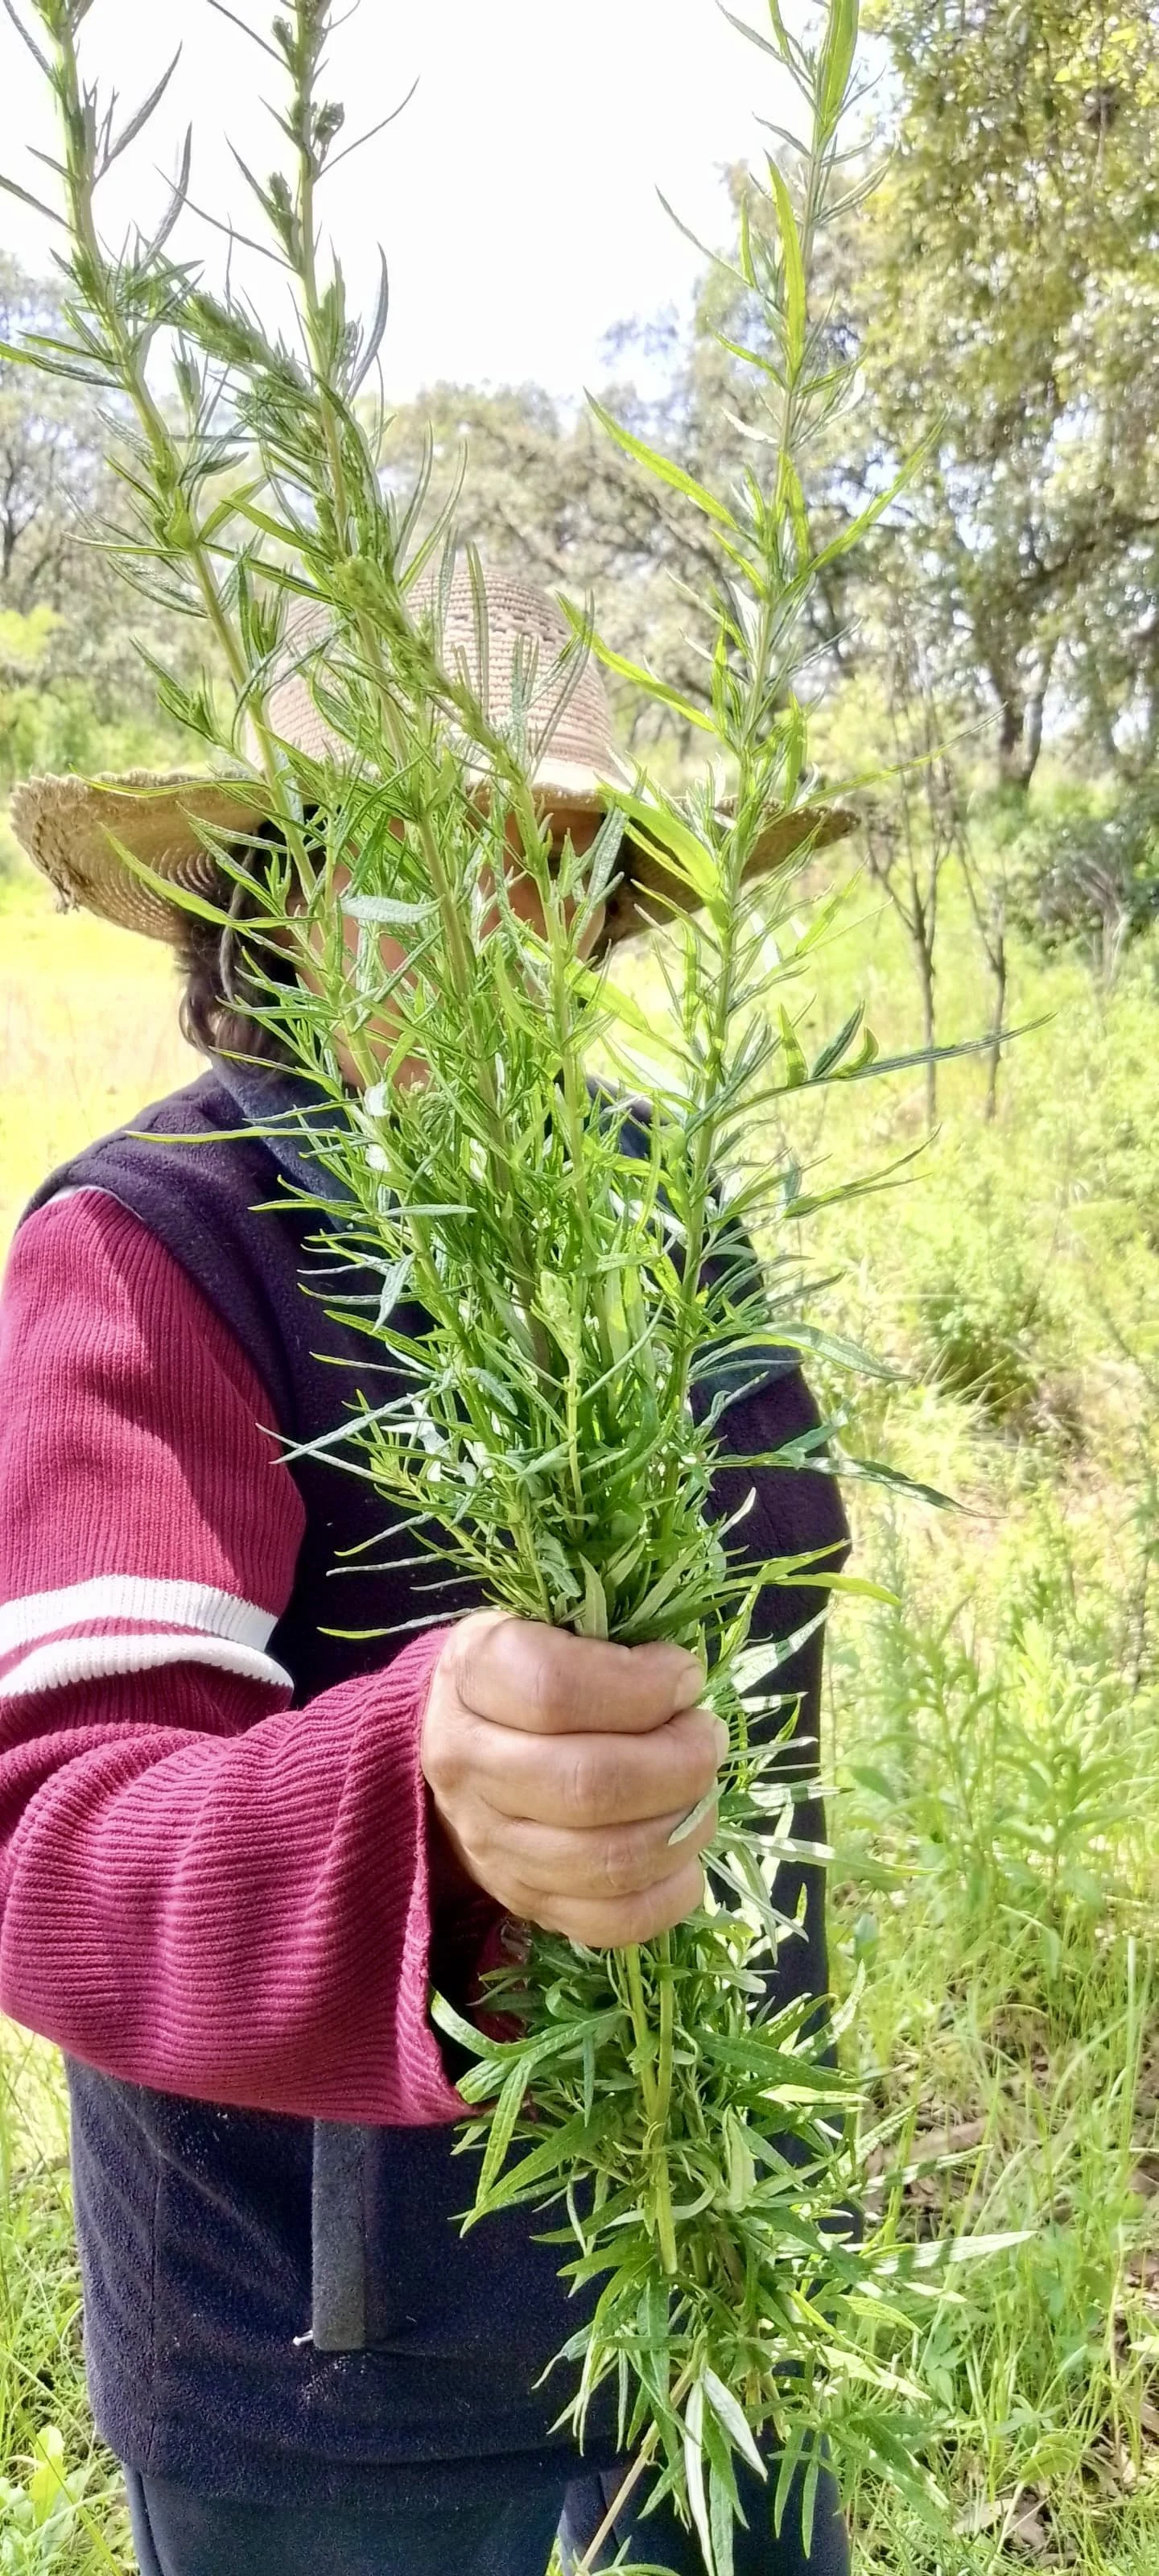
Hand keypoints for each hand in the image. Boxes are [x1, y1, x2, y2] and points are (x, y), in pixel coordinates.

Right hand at [422, 1612, 724, 1947]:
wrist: (450, 1741)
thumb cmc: (519, 1672)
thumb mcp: (543, 1624)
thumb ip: (607, 1642)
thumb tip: (685, 1682)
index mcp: (472, 1677)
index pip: (554, 1690)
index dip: (641, 1687)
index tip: (683, 1676)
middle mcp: (469, 1766)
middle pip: (589, 1784)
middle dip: (679, 1762)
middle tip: (708, 1737)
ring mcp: (493, 1845)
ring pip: (606, 1859)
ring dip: (683, 1824)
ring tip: (701, 1789)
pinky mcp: (524, 1900)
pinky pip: (610, 1922)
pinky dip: (669, 1891)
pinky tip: (683, 1850)